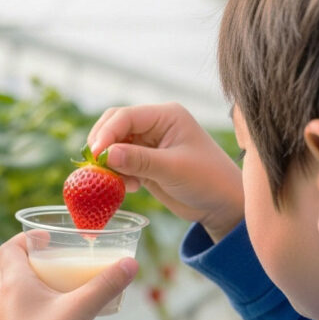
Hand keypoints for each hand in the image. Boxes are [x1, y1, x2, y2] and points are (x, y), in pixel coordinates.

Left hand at [0, 233, 137, 319]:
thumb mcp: (82, 309)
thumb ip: (107, 284)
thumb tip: (131, 263)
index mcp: (13, 283)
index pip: (9, 248)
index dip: (27, 238)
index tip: (48, 238)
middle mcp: (2, 298)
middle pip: (9, 267)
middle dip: (31, 259)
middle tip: (53, 258)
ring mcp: (3, 319)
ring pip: (12, 290)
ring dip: (31, 281)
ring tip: (58, 284)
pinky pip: (17, 309)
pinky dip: (32, 302)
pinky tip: (56, 313)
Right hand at [89, 102, 243, 241]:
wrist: (222, 204)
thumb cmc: (208, 180)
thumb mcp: (174, 169)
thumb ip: (139, 161)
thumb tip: (106, 154)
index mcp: (166, 116)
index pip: (125, 116)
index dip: (106, 133)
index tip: (95, 155)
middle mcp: (156, 125)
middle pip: (115, 126)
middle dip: (103, 145)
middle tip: (96, 168)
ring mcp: (150, 143)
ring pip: (115, 145)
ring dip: (110, 163)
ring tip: (117, 182)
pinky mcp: (147, 162)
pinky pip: (122, 163)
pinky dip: (118, 174)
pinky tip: (131, 188)